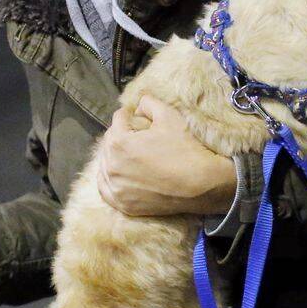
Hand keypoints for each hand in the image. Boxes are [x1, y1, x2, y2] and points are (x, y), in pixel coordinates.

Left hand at [95, 97, 235, 217]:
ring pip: (105, 165)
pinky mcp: (123, 204)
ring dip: (114, 157)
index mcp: (118, 142)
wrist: (201, 185)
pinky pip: (106, 189)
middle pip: (109, 143)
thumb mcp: (169, 115)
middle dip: (121, 135)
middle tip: (136, 136)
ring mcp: (116, 188)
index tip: (138, 117)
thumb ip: (148, 103)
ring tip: (129, 155)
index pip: (118, 120)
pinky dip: (111, 180)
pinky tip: (119, 174)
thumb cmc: (184, 149)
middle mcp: (111, 166)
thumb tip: (137, 106)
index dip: (130, 115)